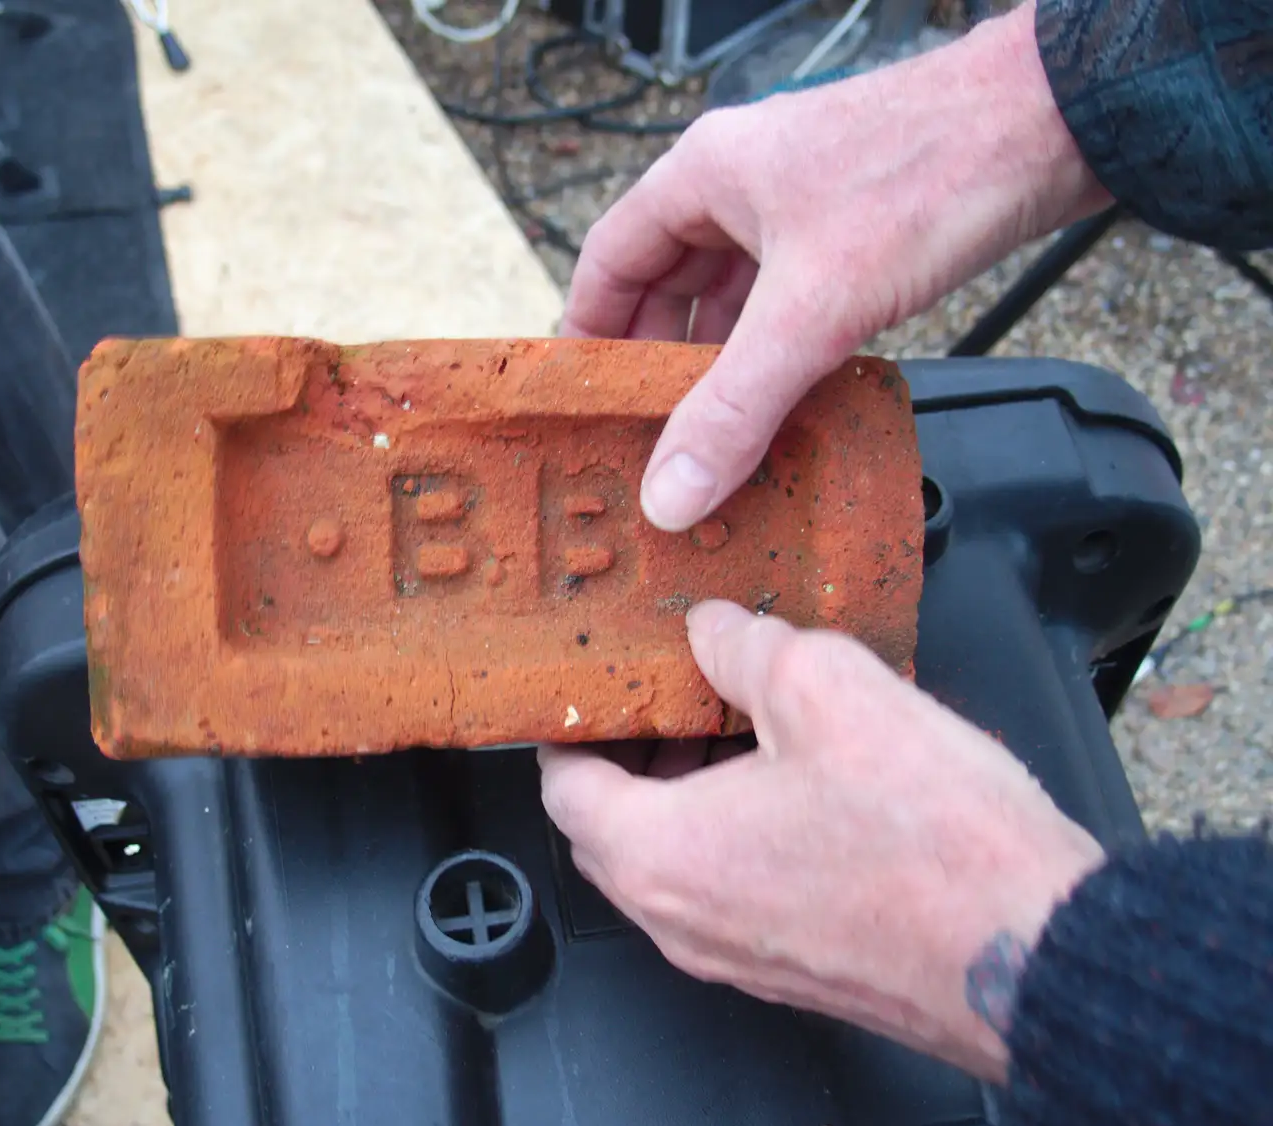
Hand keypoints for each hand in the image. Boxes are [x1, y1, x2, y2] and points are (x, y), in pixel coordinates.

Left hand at [538, 600, 1104, 1083]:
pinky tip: (794, 785)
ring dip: (683, 795)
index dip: (569, 727)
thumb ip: (746, 647)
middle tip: (669, 698)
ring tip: (740, 729)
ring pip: (670, 864)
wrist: (1032, 956)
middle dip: (629, 757)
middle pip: (608, 830)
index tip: (591, 691)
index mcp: (661, 854)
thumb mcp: (829, 691)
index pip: (563, 787)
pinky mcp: (790, 970)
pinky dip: (730, 835)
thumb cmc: (937, 847)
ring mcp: (734, 956)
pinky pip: (725, 892)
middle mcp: (681, 921)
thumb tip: (712, 630)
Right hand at [561, 1, 1112, 530]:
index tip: (577, 400)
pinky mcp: (854, 234)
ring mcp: (801, 208)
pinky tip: (783, 406)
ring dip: (721, 365)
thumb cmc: (930, 171)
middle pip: (668, 286)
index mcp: (703, 175)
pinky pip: (789, 305)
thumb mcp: (813, 308)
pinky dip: (777, 354)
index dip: (586, 333)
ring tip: (708, 439)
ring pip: (733, 298)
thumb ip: (737, 406)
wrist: (1057, 124)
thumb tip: (671, 491)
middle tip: (644, 439)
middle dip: (657, 363)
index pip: (609, 260)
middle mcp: (742, 185)